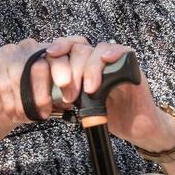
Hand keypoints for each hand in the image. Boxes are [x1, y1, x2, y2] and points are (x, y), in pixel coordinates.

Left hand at [0, 37, 174, 152]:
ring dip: (88, 67)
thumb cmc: (107, 115)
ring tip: (87, 89)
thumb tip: (37, 92)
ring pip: (96, 50)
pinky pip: (122, 51)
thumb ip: (63, 93)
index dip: (56, 48)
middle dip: (69, 65)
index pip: (66, 48)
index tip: (45, 56)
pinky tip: (105, 62)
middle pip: (79, 48)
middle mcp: (97, 59)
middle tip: (67, 88)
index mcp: (82, 65)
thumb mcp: (79, 103)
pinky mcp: (132, 65)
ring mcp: (114, 61)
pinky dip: (112, 55)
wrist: (136, 126)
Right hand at [0, 38, 74, 142]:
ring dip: (25, 103)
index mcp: (49, 51)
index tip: (68, 94)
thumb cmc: (26, 101)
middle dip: (43, 95)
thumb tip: (70, 101)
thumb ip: (60, 95)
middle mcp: (30, 46)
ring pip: (22, 78)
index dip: (66, 72)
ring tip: (26, 116)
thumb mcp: (48, 99)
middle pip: (42, 66)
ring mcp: (10, 51)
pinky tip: (13, 112)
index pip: (62, 54)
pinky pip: (6, 85)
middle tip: (44, 112)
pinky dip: (11, 104)